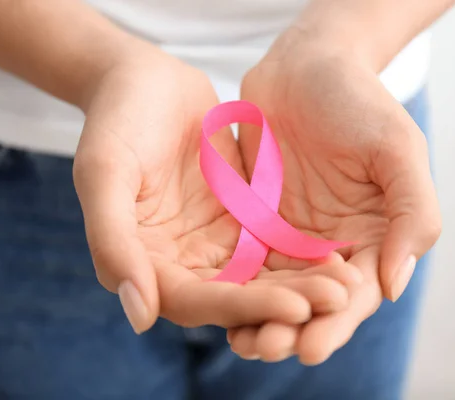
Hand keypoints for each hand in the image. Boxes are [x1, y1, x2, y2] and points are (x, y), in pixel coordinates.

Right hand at [72, 42, 355, 333]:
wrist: (146, 81)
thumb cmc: (116, 121)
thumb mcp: (105, 173)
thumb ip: (113, 243)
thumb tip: (141, 318)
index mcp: (145, 263)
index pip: (195, 301)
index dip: (244, 309)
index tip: (295, 308)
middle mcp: (182, 263)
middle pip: (236, 298)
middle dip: (286, 303)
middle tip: (338, 301)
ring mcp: (214, 243)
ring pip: (261, 278)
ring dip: (303, 285)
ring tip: (349, 285)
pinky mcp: (241, 221)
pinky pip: (274, 245)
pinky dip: (303, 256)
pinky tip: (340, 255)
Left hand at [229, 32, 440, 363]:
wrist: (308, 66)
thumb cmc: (360, 102)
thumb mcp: (398, 150)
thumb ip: (412, 216)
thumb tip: (393, 286)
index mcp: (375, 237)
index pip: (357, 293)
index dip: (336, 322)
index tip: (312, 347)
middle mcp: (333, 245)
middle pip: (313, 300)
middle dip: (293, 327)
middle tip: (267, 347)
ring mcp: (291, 236)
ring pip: (276, 288)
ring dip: (260, 317)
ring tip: (241, 341)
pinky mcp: (255, 222)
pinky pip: (243, 260)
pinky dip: (235, 285)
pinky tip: (217, 305)